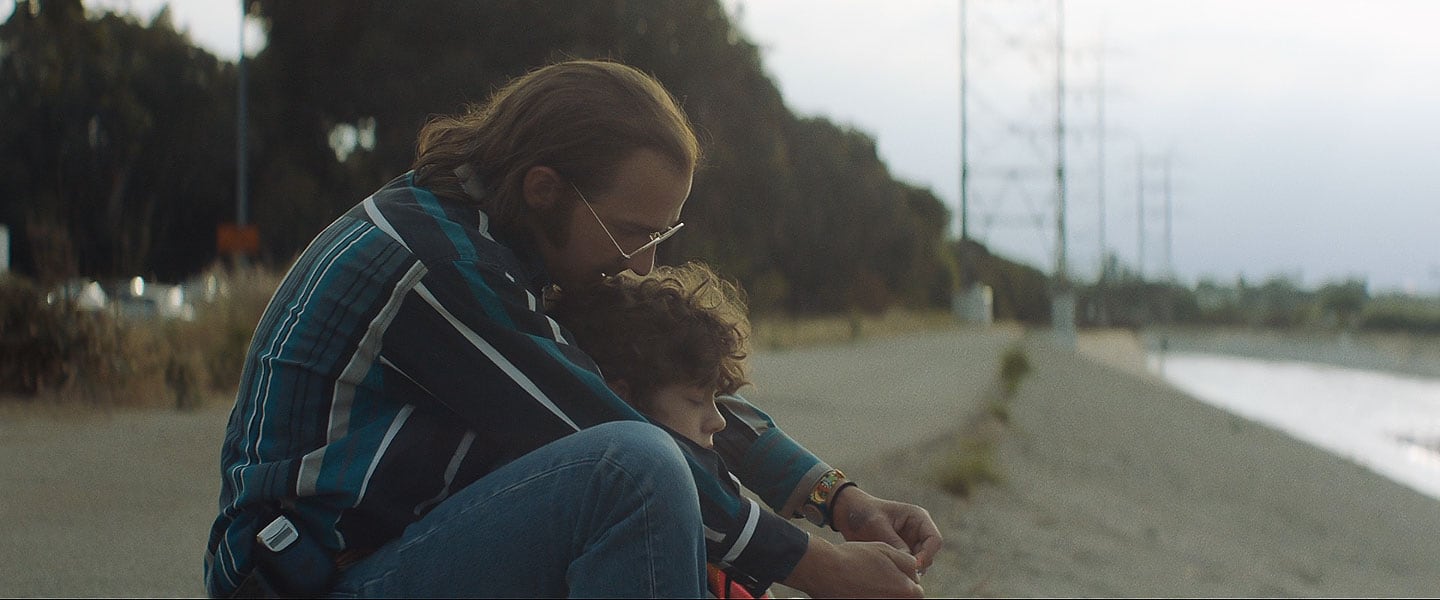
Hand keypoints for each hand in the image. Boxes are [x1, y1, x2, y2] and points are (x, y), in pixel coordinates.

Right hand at [782, 536, 923, 597]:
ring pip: (889, 599)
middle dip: (898, 590)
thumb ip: (907, 561)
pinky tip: (860, 589)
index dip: (907, 581)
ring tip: (868, 583)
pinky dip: (871, 596)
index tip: (895, 575)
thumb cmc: (854, 558)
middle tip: (880, 579)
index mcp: (905, 590)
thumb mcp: (886, 550)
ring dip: (884, 593)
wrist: (825, 570)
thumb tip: (915, 571)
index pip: (917, 592)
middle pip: (904, 599)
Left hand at [832, 487, 942, 572]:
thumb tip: (910, 564)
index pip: (935, 540)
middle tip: (898, 571)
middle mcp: (918, 531)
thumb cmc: (863, 513)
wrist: (847, 514)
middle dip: (917, 564)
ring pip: (919, 564)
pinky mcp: (901, 552)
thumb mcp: (878, 526)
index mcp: (918, 518)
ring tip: (889, 568)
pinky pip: (906, 567)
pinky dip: (900, 571)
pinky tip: (886, 570)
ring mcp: (910, 543)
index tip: (912, 566)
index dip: (927, 555)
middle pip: (929, 555)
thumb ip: (895, 543)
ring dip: (907, 569)